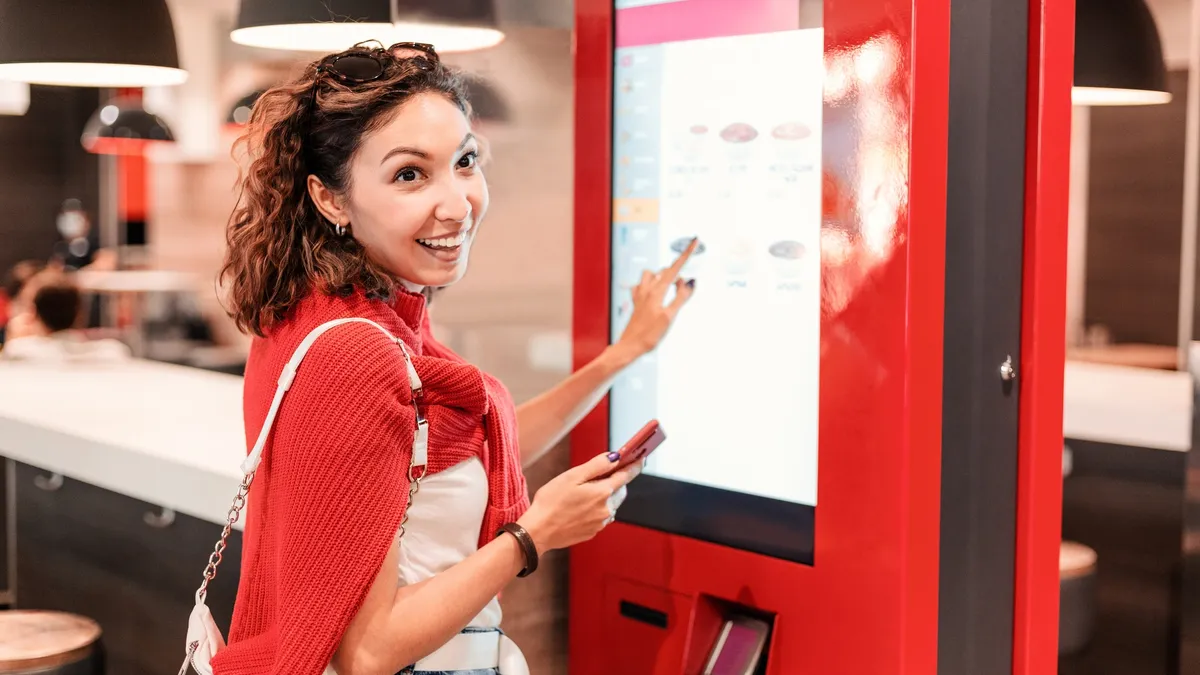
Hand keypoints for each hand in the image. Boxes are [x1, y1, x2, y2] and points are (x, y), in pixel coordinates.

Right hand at [517, 452, 643, 551]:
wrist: (538, 532)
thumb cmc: (551, 501)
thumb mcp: (572, 476)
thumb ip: (597, 465)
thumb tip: (615, 457)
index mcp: (602, 492)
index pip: (625, 476)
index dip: (634, 465)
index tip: (641, 458)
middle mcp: (606, 509)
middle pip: (619, 491)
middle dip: (616, 481)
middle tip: (601, 474)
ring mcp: (600, 523)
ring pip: (611, 504)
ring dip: (605, 496)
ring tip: (583, 493)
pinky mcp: (593, 532)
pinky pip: (602, 516)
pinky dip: (597, 509)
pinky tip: (580, 507)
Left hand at [614, 238, 698, 358]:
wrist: (629, 347)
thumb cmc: (649, 335)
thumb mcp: (669, 317)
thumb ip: (680, 297)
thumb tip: (690, 281)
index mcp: (656, 291)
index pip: (674, 268)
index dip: (686, 254)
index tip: (694, 241)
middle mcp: (646, 290)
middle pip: (664, 271)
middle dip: (676, 272)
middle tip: (685, 286)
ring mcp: (640, 296)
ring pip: (650, 275)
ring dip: (661, 276)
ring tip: (669, 289)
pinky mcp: (636, 303)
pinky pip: (641, 286)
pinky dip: (649, 285)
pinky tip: (652, 293)